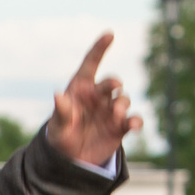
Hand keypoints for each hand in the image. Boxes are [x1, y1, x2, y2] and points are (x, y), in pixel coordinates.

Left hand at [47, 33, 139, 169]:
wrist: (71, 160)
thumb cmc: (61, 136)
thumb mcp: (58, 126)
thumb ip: (61, 111)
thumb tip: (58, 95)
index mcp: (81, 88)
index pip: (91, 63)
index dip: (100, 48)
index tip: (110, 34)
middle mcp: (98, 96)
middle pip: (110, 83)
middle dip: (113, 83)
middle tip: (114, 87)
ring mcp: (111, 110)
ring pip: (124, 99)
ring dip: (123, 104)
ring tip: (117, 114)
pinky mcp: (121, 127)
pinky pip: (133, 120)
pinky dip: (136, 121)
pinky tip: (134, 126)